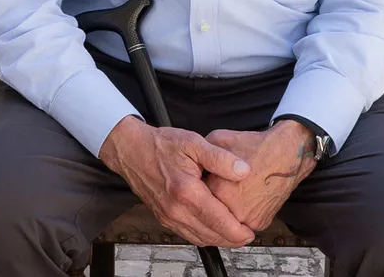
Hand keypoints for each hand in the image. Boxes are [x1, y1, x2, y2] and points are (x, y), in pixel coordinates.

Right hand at [98, 116, 254, 247]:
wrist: (130, 150)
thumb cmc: (160, 144)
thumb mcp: (192, 142)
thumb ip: (220, 157)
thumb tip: (244, 171)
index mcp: (186, 192)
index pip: (220, 222)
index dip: (239, 231)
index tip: (252, 230)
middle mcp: (175, 209)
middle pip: (212, 236)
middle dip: (233, 239)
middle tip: (247, 234)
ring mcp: (167, 216)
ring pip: (200, 239)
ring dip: (219, 240)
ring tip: (234, 233)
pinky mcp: (163, 218)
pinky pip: (187, 235)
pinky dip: (203, 236)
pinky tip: (212, 227)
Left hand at [203, 122, 316, 231]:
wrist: (287, 154)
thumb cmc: (254, 145)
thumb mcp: (219, 140)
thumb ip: (202, 156)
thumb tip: (190, 164)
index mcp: (221, 190)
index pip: (197, 199)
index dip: (196, 189)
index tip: (199, 181)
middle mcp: (235, 209)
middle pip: (209, 215)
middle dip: (205, 204)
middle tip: (208, 191)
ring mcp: (249, 219)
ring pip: (224, 222)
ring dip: (218, 214)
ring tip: (222, 195)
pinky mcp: (260, 223)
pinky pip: (239, 225)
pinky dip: (233, 217)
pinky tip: (234, 201)